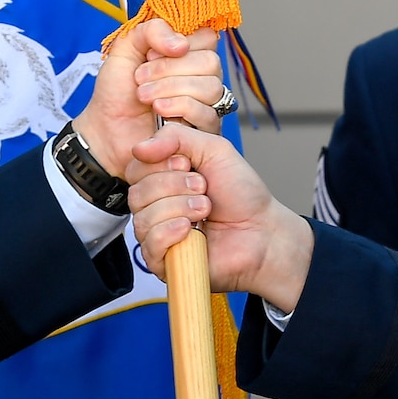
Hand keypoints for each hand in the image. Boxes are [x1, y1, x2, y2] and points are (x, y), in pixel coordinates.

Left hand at [70, 20, 224, 178]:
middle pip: (210, 62)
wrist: (106, 129)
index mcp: (187, 52)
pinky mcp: (203, 129)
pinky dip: (179, 108)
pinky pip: (207, 113)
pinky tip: (158, 110)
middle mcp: (201, 76)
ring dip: (171, 88)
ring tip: (144, 96)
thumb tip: (181, 43)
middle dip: (169, 69)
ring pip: (211, 87)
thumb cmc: (116, 90)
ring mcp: (205, 103)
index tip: (150, 54)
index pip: (207, 37)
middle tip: (140, 78)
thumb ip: (151, 30)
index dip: (180, 43)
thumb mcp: (125, 48)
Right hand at [127, 126, 313, 311]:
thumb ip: (176, 137)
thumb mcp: (213, 150)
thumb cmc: (242, 195)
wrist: (262, 231)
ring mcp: (157, 234)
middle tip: (203, 189)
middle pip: (137, 192)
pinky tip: (192, 230)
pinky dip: (171, 232)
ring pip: (143, 217)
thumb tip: (139, 147)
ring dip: (180, 208)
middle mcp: (155, 206)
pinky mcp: (162, 261)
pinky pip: (150, 243)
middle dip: (175, 186)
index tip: (188, 165)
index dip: (160, 164)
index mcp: (162, 179)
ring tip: (205, 210)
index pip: (136, 167)